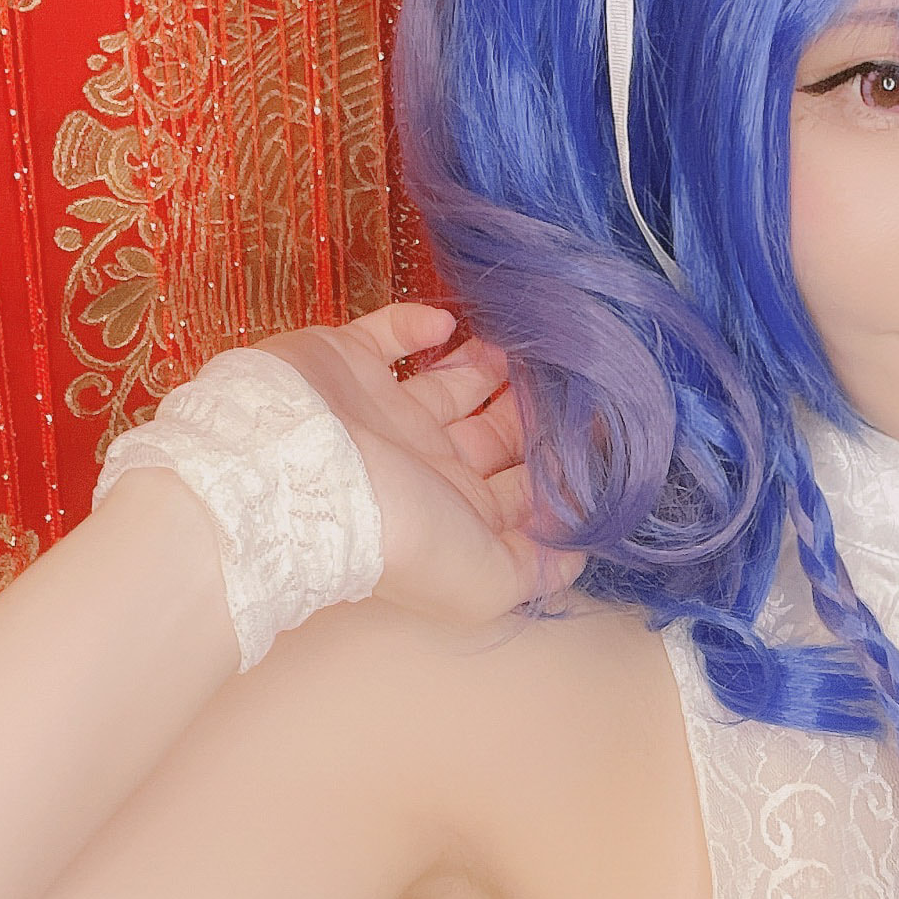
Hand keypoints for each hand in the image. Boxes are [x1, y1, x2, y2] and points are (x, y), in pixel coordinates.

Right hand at [258, 302, 582, 631]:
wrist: (301, 477)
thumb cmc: (399, 531)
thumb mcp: (489, 578)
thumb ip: (540, 569)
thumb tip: (579, 553)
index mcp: (455, 511)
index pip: (516, 488)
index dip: (556, 464)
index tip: (597, 429)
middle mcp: (420, 464)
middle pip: (489, 434)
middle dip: (527, 411)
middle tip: (568, 377)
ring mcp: (381, 412)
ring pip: (447, 384)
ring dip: (484, 365)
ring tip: (517, 345)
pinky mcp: (344, 362)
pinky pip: (386, 334)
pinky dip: (417, 323)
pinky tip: (447, 320)